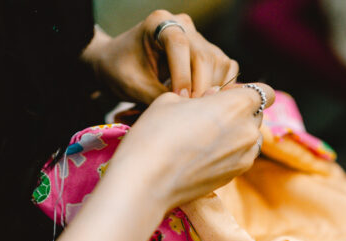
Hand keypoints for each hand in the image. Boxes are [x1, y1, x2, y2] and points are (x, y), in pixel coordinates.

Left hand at [82, 10, 239, 102]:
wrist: (120, 64)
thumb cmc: (121, 70)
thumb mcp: (134, 85)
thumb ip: (159, 96)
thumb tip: (187, 111)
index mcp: (159, 23)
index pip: (179, 45)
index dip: (182, 74)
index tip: (178, 99)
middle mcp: (183, 25)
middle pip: (204, 55)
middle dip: (200, 87)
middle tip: (189, 112)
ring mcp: (199, 38)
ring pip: (219, 63)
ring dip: (211, 90)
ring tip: (194, 108)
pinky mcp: (209, 52)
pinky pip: (225, 68)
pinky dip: (220, 87)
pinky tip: (204, 101)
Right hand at [110, 82, 275, 211]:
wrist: (147, 179)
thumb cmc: (156, 133)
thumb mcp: (172, 100)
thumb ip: (200, 97)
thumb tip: (210, 100)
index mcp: (238, 104)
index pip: (264, 92)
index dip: (246, 91)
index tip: (226, 95)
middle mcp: (248, 131)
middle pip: (256, 115)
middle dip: (240, 112)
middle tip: (210, 115)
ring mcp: (244, 157)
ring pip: (250, 138)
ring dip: (236, 133)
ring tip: (207, 136)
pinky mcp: (234, 176)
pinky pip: (240, 157)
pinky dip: (229, 152)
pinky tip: (204, 154)